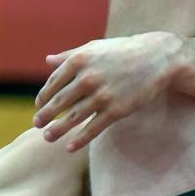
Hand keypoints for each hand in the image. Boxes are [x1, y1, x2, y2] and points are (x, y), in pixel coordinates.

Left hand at [32, 31, 184, 150]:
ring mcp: (102, 95)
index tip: (39, 105)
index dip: (43, 96)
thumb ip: (70, 55)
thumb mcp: (95, 48)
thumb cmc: (123, 52)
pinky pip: (92, 128)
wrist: (157, 58)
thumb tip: (47, 60)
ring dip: (57, 130)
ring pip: (72, 118)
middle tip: (36, 124)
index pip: (54, 82)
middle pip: (59, 102)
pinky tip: (69, 147)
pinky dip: (79, 140)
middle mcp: (88, 78)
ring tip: (47, 137)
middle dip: (45, 115)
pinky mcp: (116, 110)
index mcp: (80, 60)